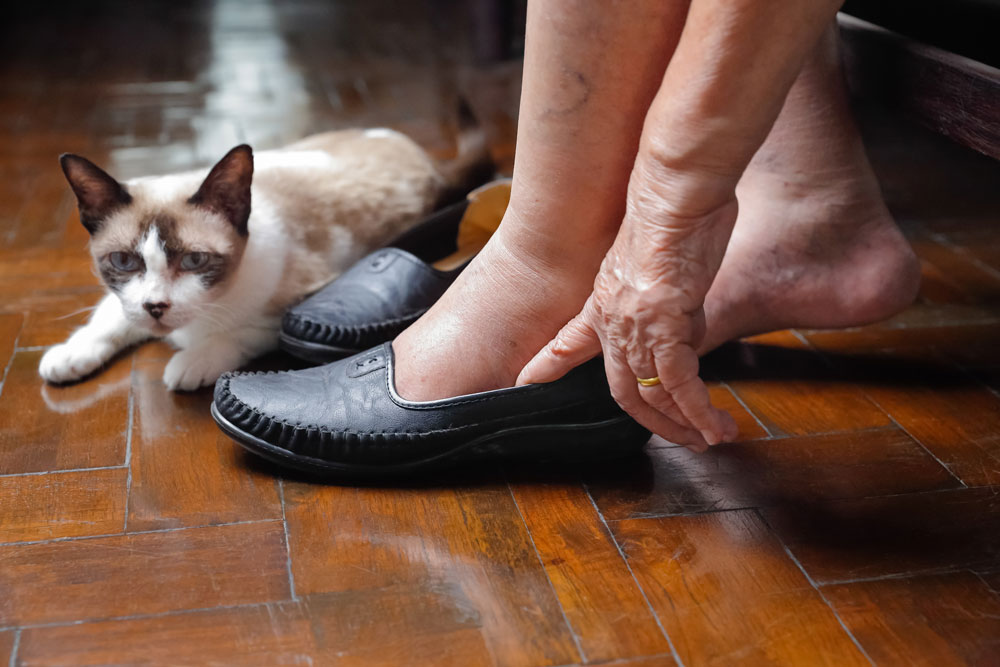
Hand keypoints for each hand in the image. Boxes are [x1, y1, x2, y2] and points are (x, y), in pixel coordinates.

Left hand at [517, 162, 739, 450]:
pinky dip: (698, 410)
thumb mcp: (659, 259)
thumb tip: (683, 319)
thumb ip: (665, 296)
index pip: (571, 341)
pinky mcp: (664, 325)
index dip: (549, 364)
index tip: (527, 380)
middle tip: (682, 438)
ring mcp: (635, 324)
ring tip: (710, 438)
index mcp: (605, 299)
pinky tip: (715, 427)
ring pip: (653, 393)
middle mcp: (614, 318)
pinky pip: (679, 384)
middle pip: (622, 388)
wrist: (674, 190)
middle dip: (654, 421)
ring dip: (684, 423)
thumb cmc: (675, 209)